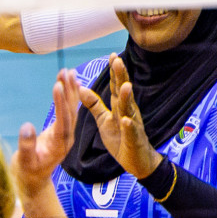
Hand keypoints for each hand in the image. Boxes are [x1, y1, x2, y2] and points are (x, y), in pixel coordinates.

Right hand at [13, 70, 78, 195]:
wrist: (34, 182)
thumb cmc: (27, 172)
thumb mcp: (24, 161)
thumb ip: (26, 145)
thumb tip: (26, 126)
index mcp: (60, 144)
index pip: (62, 119)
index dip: (60, 102)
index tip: (57, 85)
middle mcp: (67, 137)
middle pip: (71, 111)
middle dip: (69, 91)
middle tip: (66, 72)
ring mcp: (66, 134)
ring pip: (71, 109)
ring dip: (71, 90)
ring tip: (69, 72)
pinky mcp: (61, 131)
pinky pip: (67, 111)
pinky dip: (68, 97)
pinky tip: (68, 85)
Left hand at [76, 55, 161, 179]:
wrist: (136, 161)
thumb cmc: (121, 138)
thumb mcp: (104, 120)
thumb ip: (94, 104)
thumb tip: (80, 88)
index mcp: (120, 107)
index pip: (117, 86)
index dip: (115, 72)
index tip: (112, 56)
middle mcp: (128, 112)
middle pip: (124, 92)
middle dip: (121, 77)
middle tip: (118, 61)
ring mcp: (133, 125)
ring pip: (129, 109)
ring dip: (127, 98)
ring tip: (125, 85)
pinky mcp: (134, 140)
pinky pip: (131, 132)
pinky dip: (129, 126)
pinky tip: (126, 120)